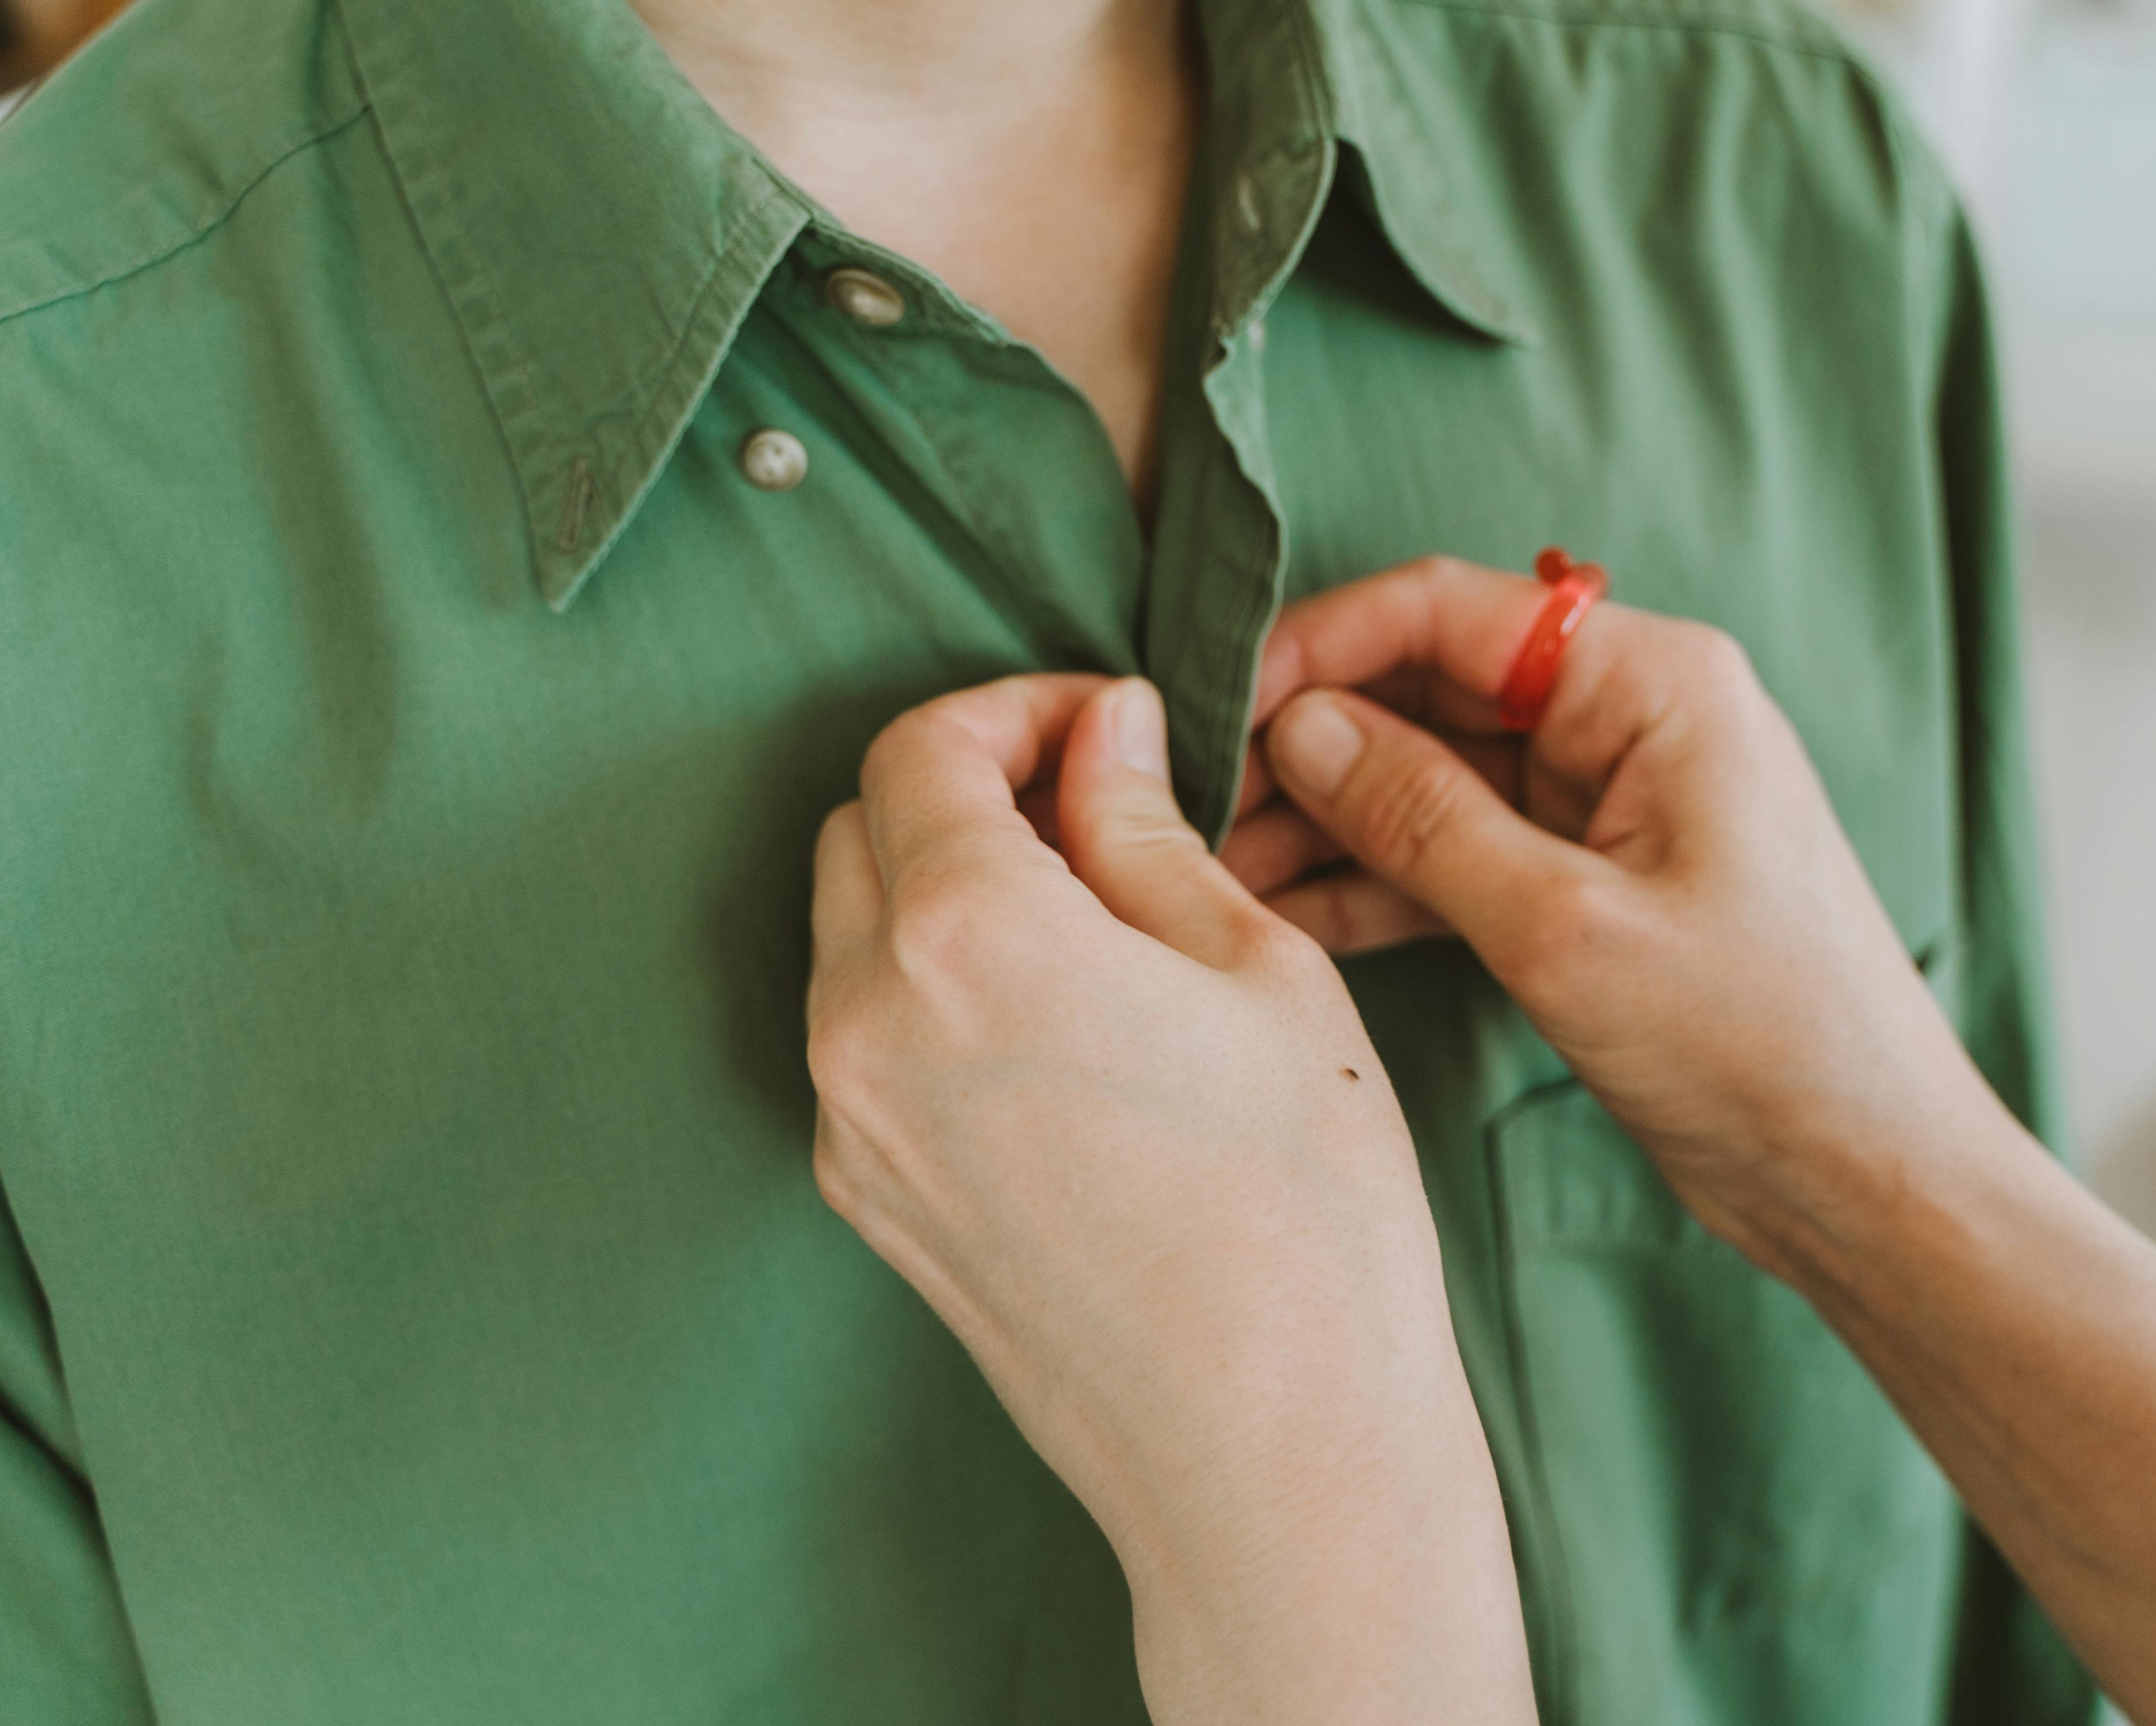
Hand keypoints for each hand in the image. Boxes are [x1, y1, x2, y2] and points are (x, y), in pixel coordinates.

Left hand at [806, 673, 1530, 1725]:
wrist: (1269, 1446)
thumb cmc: (1301, 1206)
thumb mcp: (1256, 970)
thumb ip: (1148, 834)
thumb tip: (1104, 739)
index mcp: (966, 933)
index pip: (926, 749)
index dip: (1019, 709)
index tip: (1106, 724)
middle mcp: (869, 1021)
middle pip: (864, 832)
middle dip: (968, 789)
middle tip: (1103, 805)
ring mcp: (854, 1124)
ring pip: (854, 937)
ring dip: (945, 890)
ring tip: (1094, 918)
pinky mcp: (872, 1203)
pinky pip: (869, 1045)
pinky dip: (936, 990)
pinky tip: (1061, 1021)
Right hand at [1237, 558, 2010, 1276]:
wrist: (1870, 1175)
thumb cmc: (1761, 1041)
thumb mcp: (1566, 929)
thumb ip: (1425, 819)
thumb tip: (1303, 728)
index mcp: (1653, 684)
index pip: (1449, 611)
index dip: (1321, 647)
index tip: (1215, 708)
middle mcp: (1632, 718)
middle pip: (1431, 686)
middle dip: (1309, 741)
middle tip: (1189, 808)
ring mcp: (1612, 803)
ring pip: (1434, 775)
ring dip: (1326, 818)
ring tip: (1209, 869)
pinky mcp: (1594, 884)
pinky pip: (1462, 853)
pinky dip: (1378, 881)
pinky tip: (1279, 915)